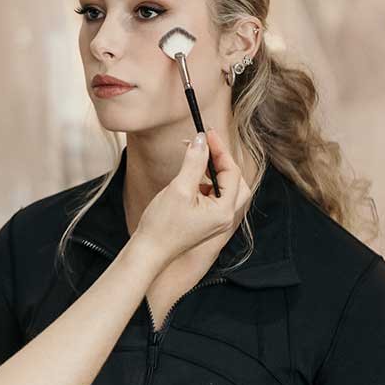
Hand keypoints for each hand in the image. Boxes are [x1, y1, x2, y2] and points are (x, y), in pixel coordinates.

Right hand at [134, 130, 250, 268]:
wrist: (148, 251)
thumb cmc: (162, 225)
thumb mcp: (179, 188)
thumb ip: (194, 161)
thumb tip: (201, 139)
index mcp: (224, 211)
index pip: (231, 172)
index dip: (220, 150)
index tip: (206, 133)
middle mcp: (225, 217)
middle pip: (236, 181)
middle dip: (222, 160)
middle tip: (206, 144)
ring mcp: (216, 220)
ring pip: (225, 188)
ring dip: (213, 170)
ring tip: (195, 158)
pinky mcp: (205, 221)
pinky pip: (213, 196)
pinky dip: (205, 182)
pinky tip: (190, 177)